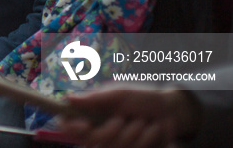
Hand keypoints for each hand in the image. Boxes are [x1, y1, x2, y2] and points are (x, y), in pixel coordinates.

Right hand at [58, 86, 198, 147]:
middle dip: (110, 131)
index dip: (71, 128)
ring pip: (113, 147)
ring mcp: (114, 143)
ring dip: (132, 134)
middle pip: (90, 141)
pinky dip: (144, 140)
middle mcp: (98, 131)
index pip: (67, 125)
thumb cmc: (141, 98)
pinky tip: (150, 131)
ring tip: (143, 122)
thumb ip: (94, 99)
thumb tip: (68, 98)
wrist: (170, 111)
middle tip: (123, 119)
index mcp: (90, 115)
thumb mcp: (118, 94)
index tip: (85, 124)